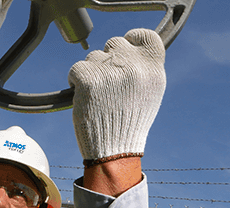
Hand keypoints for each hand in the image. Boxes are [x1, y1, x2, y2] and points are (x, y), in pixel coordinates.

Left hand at [68, 28, 165, 162]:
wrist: (114, 149)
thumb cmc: (130, 123)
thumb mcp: (149, 93)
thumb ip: (143, 68)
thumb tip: (130, 48)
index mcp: (153, 69)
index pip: (144, 36)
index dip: (131, 39)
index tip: (123, 48)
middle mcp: (134, 67)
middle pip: (114, 43)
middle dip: (107, 58)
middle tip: (107, 83)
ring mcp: (110, 71)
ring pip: (93, 56)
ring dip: (92, 71)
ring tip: (99, 96)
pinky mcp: (89, 78)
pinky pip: (77, 68)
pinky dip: (76, 80)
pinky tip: (85, 97)